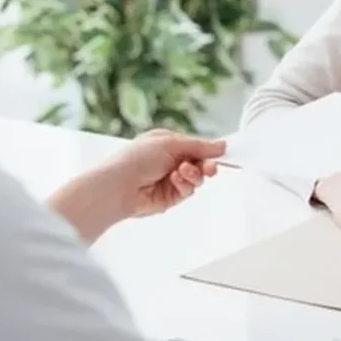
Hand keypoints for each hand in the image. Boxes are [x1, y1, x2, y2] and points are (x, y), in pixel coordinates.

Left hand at [109, 129, 225, 217]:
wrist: (119, 185)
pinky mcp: (170, 197)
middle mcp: (170, 161)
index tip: (222, 153)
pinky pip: (188, 190)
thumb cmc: (138, 158)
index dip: (209, 151)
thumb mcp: (171, 143)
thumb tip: (222, 145)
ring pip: (197, 178)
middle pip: (200, 164)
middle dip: (207, 165)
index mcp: (168, 143)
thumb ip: (199, 146)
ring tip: (183, 171)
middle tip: (211, 168)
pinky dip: (185, 184)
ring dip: (194, 174)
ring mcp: (170, 179)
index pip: (196, 146)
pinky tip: (175, 180)